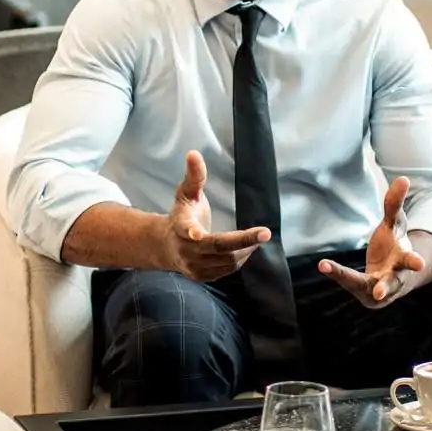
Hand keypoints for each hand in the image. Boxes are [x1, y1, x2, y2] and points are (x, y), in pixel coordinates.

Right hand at [161, 150, 269, 280]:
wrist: (166, 246)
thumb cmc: (182, 215)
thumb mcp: (186, 193)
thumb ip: (194, 176)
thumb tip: (194, 153)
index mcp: (180, 227)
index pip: (187, 230)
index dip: (191, 233)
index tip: (195, 233)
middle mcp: (185, 250)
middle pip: (217, 248)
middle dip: (243, 241)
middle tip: (265, 233)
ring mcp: (193, 267)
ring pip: (225, 261)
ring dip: (245, 250)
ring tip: (256, 237)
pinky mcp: (202, 277)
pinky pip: (227, 270)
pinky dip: (240, 258)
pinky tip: (247, 248)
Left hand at [318, 177, 426, 308]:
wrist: (395, 274)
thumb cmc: (395, 246)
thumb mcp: (394, 224)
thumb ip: (395, 204)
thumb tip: (404, 178)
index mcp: (404, 261)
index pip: (409, 261)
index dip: (414, 262)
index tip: (419, 263)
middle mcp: (393, 278)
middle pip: (391, 283)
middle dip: (386, 287)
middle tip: (378, 292)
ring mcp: (378, 289)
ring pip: (367, 288)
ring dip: (351, 282)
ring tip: (330, 269)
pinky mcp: (363, 292)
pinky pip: (349, 282)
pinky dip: (337, 273)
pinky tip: (323, 265)